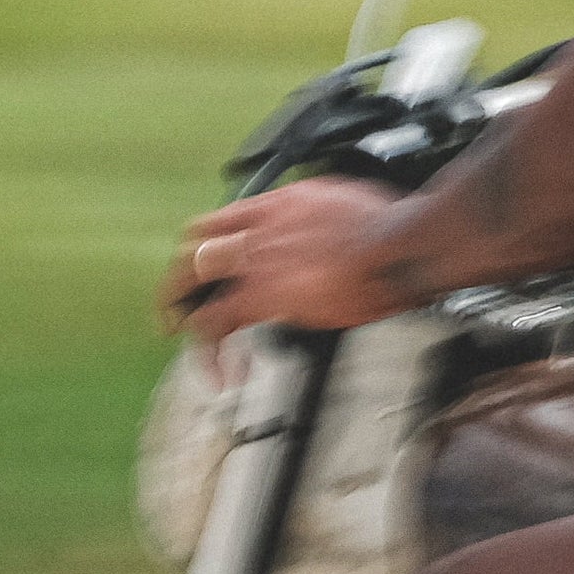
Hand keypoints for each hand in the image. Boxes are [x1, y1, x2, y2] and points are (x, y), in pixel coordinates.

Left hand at [166, 176, 411, 332]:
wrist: (397, 245)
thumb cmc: (388, 227)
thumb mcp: (344, 202)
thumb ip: (317, 214)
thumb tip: (319, 224)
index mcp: (280, 204)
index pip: (223, 218)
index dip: (206, 240)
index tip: (204, 257)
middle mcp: (259, 228)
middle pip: (194, 243)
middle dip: (180, 272)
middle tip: (176, 297)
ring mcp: (255, 261)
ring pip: (189, 276)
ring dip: (178, 303)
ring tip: (176, 328)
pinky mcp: (261, 298)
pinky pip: (214, 324)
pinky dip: (209, 350)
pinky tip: (218, 371)